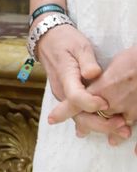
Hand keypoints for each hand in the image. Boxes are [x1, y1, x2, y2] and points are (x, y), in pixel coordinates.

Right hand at [41, 24, 130, 143]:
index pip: (76, 97)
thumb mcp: (79, 46)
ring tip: (121, 129)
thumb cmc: (66, 42)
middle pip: (79, 116)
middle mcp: (62, 92)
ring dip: (100, 126)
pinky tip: (111, 127)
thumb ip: (87, 61)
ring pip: (80, 119)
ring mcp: (64, 98)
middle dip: (101, 123)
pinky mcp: (68, 99)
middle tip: (121, 124)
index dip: (91, 103)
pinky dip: (95, 123)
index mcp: (65, 77)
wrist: (48, 42)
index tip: (106, 104)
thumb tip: (93, 74)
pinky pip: (80, 115)